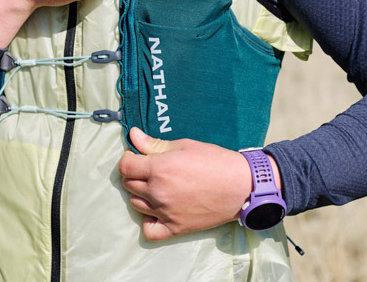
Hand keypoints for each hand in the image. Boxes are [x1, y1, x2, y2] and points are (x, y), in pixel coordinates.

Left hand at [117, 127, 266, 240]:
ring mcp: (166, 212)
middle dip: (134, 174)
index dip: (128, 159)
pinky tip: (157, 211)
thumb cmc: (215, 161)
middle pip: (128, 184)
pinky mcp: (176, 228)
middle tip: (149, 169)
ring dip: (141, 194)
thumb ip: (154, 144)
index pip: (125, 166)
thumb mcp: (184, 146)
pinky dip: (149, 222)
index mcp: (160, 168)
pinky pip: (149, 230)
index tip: (137, 157)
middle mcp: (159, 192)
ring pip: (136, 204)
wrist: (241, 186)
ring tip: (156, 187)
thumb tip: (132, 134)